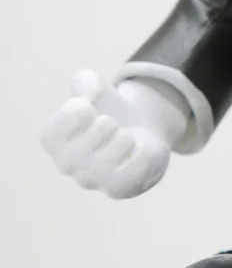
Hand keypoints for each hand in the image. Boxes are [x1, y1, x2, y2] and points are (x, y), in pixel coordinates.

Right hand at [41, 69, 170, 198]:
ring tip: (126, 137)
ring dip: (126, 138)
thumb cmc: (110, 111)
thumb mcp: (96, 88)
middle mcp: (68, 165)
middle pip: (85, 145)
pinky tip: (140, 149)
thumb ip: (86, 80)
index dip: (74, 114)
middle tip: (113, 124)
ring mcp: (93, 180)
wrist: (142, 131)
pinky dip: (143, 152)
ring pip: (111, 157)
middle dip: (107, 125)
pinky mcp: (119, 188)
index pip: (51, 134)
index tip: (89, 105)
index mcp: (56, 142)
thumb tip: (92, 93)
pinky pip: (133, 170)